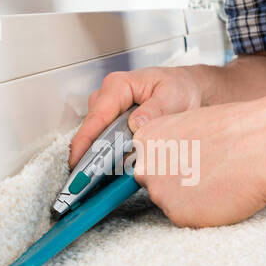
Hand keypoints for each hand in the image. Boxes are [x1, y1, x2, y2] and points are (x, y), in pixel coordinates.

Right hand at [69, 66, 202, 166]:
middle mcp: (107, 97)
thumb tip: (136, 125)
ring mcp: (107, 111)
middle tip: (89, 179)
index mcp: (118, 86)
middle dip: (89, 154)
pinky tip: (111, 171)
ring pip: (96, 138)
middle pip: (91, 130)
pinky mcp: (112, 124)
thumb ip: (155, 110)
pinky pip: (104, 142)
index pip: (97, 116)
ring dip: (99, 157)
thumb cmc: (179, 88)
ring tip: (100, 178)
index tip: (77, 160)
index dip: (85, 140)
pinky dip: (108, 157)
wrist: (187, 89)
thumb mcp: (172, 97)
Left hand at [131, 97, 265, 226]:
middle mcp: (146, 166)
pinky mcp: (179, 215)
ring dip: (190, 198)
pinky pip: (188, 218)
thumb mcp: (191, 126)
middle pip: (154, 184)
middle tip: (206, 172)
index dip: (169, 164)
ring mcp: (160, 193)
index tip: (186, 163)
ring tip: (219, 180)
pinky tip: (223, 194)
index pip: (145, 160)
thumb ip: (170, 146)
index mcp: (146, 138)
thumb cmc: (237, 130)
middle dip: (176, 183)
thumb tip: (168, 163)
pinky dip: (204, 211)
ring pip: (171, 202)